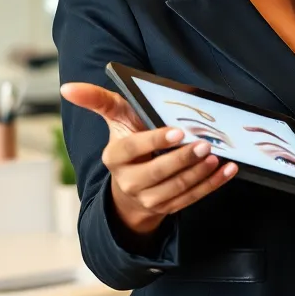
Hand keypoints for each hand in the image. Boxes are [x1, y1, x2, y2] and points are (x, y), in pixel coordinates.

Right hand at [61, 83, 236, 234]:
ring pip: (176, 188)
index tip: (177, 132)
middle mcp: (128, 181)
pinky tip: (227, 170)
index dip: (155, 142)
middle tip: (204, 144)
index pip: (133, 150)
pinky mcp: (167, 207)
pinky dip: (212, 184)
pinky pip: (192, 198)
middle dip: (182, 159)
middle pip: (158, 172)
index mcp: (115, 157)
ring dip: (199, 173)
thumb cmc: (127, 141)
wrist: (129, 184)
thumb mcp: (115, 118)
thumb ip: (97, 100)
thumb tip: (67, 87)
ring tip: (216, 156)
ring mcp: (148, 198)